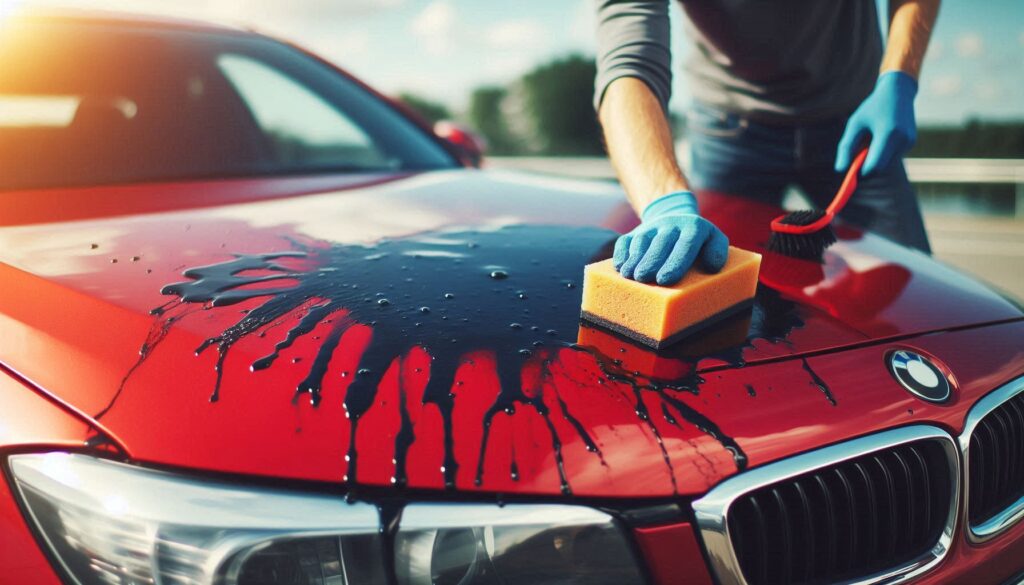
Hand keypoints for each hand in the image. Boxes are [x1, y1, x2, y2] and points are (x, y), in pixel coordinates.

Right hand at [613, 191, 728, 285]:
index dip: (675, 262)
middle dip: (651, 261)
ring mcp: (651, 227)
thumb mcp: (714, 240)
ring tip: (630, 276)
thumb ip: (717, 252)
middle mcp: (671, 225)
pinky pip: (625, 241)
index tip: (665, 279)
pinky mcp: (635, 232)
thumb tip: (711, 267)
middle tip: (645, 278)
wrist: (675, 217)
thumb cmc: (698, 240)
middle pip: (660, 243)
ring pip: (641, 241)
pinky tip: (620, 267)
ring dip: (634, 259)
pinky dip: (621, 253)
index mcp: (694, 227)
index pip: (685, 244)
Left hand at [835, 71, 917, 175]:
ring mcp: (909, 142)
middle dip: (867, 166)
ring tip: (872, 137)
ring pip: (887, 163)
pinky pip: (893, 156)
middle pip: (880, 167)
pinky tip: (883, 134)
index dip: (862, 172)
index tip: (851, 171)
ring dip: (876, 158)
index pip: (874, 166)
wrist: (898, 91)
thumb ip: (847, 147)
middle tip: (858, 152)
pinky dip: (884, 152)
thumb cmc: (872, 107)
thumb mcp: (855, 124)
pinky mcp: (911, 142)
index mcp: (888, 134)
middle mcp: (902, 140)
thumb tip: (839, 170)